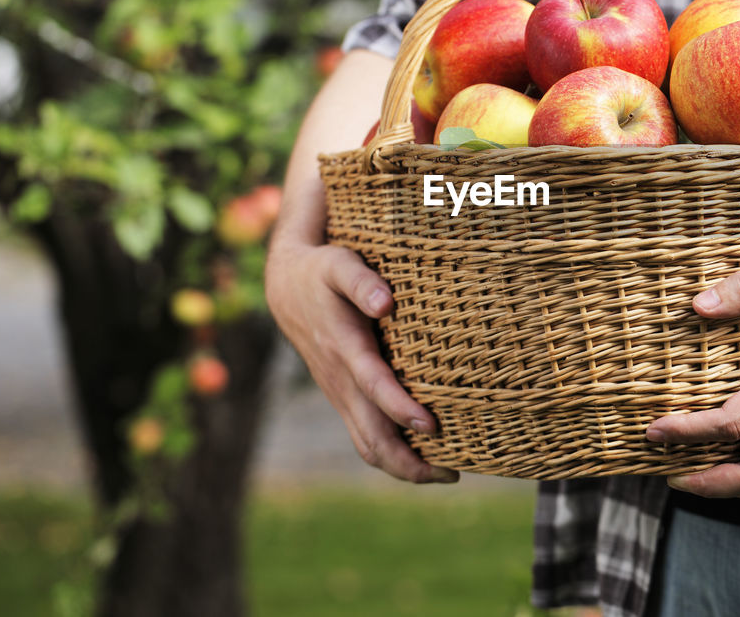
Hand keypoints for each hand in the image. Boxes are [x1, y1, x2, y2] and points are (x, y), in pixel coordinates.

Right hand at [265, 235, 458, 483]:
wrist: (286, 288)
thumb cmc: (323, 272)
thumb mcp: (340, 265)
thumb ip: (361, 282)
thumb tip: (385, 303)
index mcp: (344, 348)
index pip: (374, 386)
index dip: (401, 409)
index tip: (432, 426)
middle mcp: (340, 381)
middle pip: (371, 437)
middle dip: (409, 462)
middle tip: (453, 474)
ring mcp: (340, 395)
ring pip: (367, 445)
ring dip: (403, 467)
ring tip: (445, 474)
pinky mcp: (343, 398)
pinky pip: (365, 437)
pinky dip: (392, 455)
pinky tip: (423, 455)